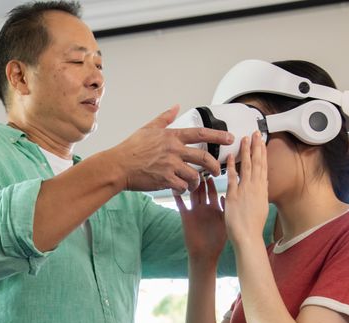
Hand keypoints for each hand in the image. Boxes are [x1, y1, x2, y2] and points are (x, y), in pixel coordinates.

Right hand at [110, 106, 232, 193]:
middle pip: (204, 157)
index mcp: (172, 137)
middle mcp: (174, 150)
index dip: (218, 135)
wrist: (118, 166)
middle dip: (215, 166)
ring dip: (198, 181)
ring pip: (195, 176)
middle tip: (218, 170)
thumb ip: (165, 118)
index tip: (229, 138)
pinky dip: (184, 189)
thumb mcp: (148, 128)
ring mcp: (170, 166)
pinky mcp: (165, 180)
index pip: (201, 133)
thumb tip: (176, 106)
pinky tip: (181, 189)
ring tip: (195, 184)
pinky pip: (182, 186)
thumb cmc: (131, 148)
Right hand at [175, 177, 225, 263]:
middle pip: (202, 190)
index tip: (214, 171)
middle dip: (201, 180)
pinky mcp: (186, 217)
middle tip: (200, 167)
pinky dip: (178, 197)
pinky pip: (181, 205)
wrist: (205, 255)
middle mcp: (204, 208)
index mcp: (215, 209)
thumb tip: (227, 196)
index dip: (213, 182)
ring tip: (188, 173)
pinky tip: (174, 187)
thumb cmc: (217, 242)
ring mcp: (195, 211)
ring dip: (190, 185)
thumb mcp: (225, 223)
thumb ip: (226, 210)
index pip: (213, 192)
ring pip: (192, 195)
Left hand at [223, 132, 268, 247]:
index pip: (263, 166)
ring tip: (245, 139)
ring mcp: (245, 191)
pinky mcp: (234, 196)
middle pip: (257, 163)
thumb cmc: (253, 225)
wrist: (248, 237)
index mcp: (262, 190)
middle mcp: (255, 188)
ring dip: (246, 152)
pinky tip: (230, 157)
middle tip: (255, 133)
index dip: (262, 153)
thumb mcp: (260, 206)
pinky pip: (232, 178)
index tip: (261, 141)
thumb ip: (259, 193)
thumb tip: (261, 185)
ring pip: (247, 167)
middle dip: (257, 147)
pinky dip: (232, 167)